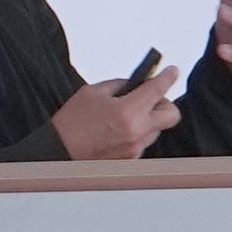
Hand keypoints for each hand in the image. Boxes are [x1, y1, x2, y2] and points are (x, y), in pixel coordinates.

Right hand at [52, 61, 181, 160]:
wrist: (58, 151)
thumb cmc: (71, 123)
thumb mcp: (93, 93)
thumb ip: (120, 85)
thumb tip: (136, 83)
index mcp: (127, 111)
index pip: (158, 89)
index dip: (168, 77)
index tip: (172, 71)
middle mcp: (136, 132)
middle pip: (171, 115)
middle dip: (164, 103)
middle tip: (150, 98)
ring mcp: (135, 149)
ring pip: (156, 129)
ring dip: (147, 120)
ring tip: (124, 117)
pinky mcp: (131, 160)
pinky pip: (142, 142)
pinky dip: (136, 134)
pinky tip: (117, 131)